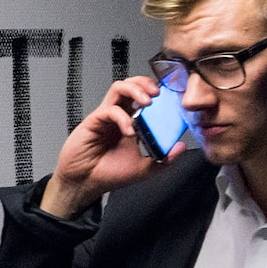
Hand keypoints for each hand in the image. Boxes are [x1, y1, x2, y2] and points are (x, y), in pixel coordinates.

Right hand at [39, 77, 182, 217]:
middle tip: (158, 94)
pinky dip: (122, 117)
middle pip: (132, 85)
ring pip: (119, 88)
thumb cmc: (109, 174)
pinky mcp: (94, 120)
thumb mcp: (144, 169)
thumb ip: (163, 159)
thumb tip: (180, 147)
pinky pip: (110, 109)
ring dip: (135, 90)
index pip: (145, 98)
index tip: (171, 99)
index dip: (158, 94)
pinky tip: (129, 131)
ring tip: (147, 101)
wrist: (85, 183)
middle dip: (146, 83)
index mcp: (131, 122)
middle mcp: (119, 115)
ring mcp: (106, 116)